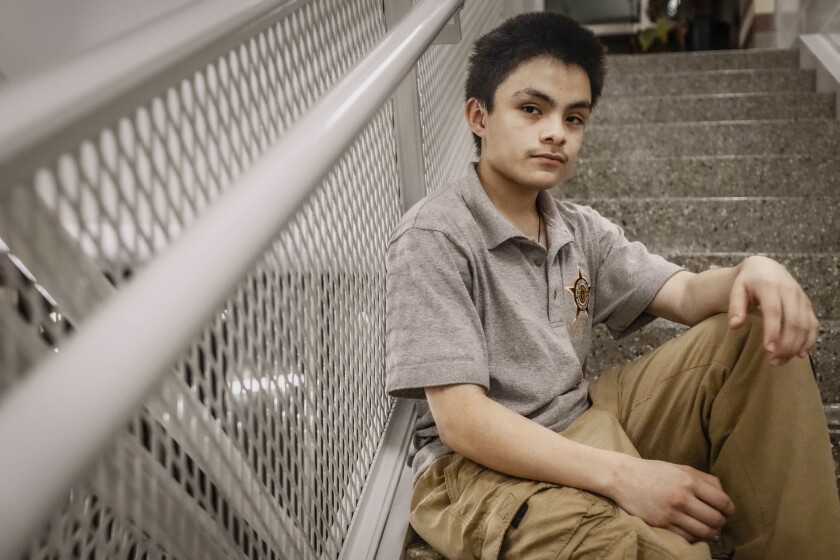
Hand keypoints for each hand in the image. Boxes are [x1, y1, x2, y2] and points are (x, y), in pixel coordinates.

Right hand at [612, 457, 734, 542]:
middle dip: (720, 522)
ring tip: (705, 527)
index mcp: (689, 481)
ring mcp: (671, 513)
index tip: (727, 511)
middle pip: (716, 520)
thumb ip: (704, 479)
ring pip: (704, 532)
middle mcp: (682, 498)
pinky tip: (690, 529)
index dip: (729, 509)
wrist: (623, 477)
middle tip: (716, 520)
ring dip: (709, 532)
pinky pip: (687, 537)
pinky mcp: (661, 525)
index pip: (723, 502)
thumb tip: (723, 495)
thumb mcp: (681, 468)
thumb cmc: (654, 471)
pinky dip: (693, 536)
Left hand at [727, 256, 818, 364]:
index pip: (774, 312)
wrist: (765, 267)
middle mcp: (789, 292)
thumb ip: (735, 307)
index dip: (773, 331)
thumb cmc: (748, 282)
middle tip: (773, 362)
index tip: (768, 350)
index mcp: (770, 286)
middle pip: (793, 321)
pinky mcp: (807, 305)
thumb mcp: (736, 290)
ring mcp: (801, 298)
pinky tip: (800, 354)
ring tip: (781, 361)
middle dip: (785, 344)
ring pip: (805, 325)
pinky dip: (809, 340)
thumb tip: (734, 326)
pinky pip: (813, 324)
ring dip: (796, 345)